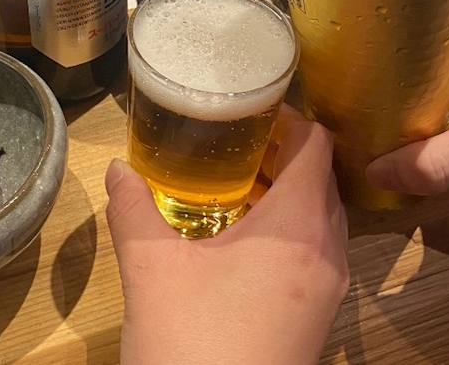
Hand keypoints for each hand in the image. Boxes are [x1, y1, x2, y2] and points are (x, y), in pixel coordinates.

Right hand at [104, 104, 348, 364]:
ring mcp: (330, 290)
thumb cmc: (190, 345)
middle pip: (323, 178)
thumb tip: (118, 168)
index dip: (290, 118)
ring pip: (324, 217)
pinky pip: (319, 251)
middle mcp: (327, 253)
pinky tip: (244, 238)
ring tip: (239, 184)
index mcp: (297, 228)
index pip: (317, 146)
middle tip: (239, 141)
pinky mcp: (321, 319)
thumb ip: (134, 209)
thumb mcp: (152, 270)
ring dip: (290, 192)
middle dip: (285, 153)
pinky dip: (292, 229)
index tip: (253, 108)